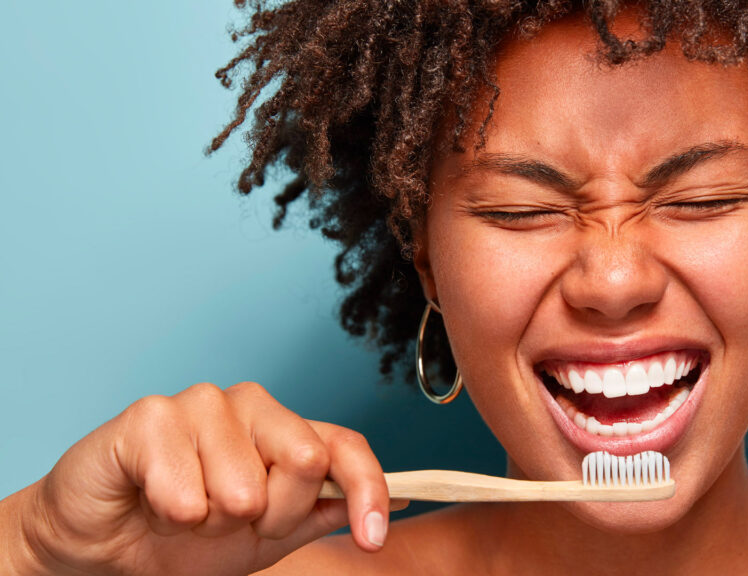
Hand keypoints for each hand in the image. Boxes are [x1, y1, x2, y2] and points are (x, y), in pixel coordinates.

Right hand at [5, 382, 396, 575]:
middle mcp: (252, 406)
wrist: (100, 547)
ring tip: (185, 513)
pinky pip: (187, 492)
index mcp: (284, 430)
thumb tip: (388, 505)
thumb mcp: (263, 539)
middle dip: (273, 517)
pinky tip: (154, 503)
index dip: (367, 490)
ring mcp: (202, 403)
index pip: (344, 447)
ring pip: (245, 486)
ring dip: (213, 523)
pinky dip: (173, 516)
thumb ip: (318, 515)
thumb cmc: (180, 535)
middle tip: (229, 522)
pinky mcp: (151, 416)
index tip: (372, 540)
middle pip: (305, 462)